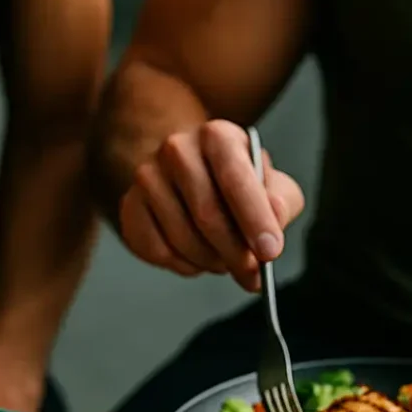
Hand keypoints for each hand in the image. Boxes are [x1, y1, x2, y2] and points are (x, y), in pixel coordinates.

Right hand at [118, 119, 304, 291]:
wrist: (190, 172)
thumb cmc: (236, 183)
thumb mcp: (270, 184)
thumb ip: (281, 201)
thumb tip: (275, 218)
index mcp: (217, 136)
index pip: (235, 178)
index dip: (255, 219)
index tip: (270, 253)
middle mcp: (177, 149)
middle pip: (206, 214)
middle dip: (235, 253)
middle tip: (252, 276)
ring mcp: (147, 177)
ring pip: (182, 238)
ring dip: (211, 261)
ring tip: (224, 260)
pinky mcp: (130, 206)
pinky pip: (158, 251)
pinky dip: (184, 265)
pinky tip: (196, 256)